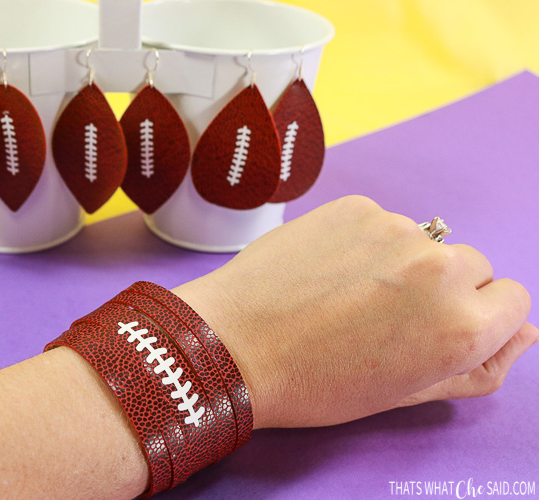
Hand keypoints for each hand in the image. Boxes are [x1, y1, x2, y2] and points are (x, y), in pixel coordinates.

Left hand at [174, 196, 536, 428]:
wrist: (233, 344)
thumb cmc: (316, 382)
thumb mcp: (406, 393)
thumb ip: (480, 367)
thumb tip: (523, 331)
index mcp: (464, 326)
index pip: (511, 301)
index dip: (473, 319)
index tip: (432, 329)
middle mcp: (440, 269)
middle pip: (471, 267)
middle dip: (440, 289)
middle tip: (382, 316)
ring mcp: (396, 229)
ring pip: (423, 241)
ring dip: (399, 262)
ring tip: (345, 294)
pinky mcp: (356, 206)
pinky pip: (379, 222)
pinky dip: (362, 241)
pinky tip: (325, 269)